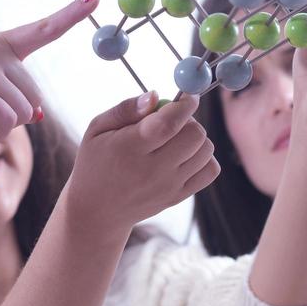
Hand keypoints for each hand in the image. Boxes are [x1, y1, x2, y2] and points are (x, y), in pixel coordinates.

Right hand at [59, 94, 220, 236]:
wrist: (97, 209)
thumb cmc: (96, 161)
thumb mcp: (97, 129)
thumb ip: (126, 109)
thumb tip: (155, 96)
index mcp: (129, 148)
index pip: (169, 123)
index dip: (185, 105)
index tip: (187, 96)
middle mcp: (152, 170)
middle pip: (195, 135)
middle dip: (189, 119)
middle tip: (173, 119)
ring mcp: (169, 186)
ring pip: (206, 150)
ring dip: (196, 137)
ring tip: (175, 139)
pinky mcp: (178, 196)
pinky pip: (210, 170)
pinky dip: (203, 157)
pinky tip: (184, 155)